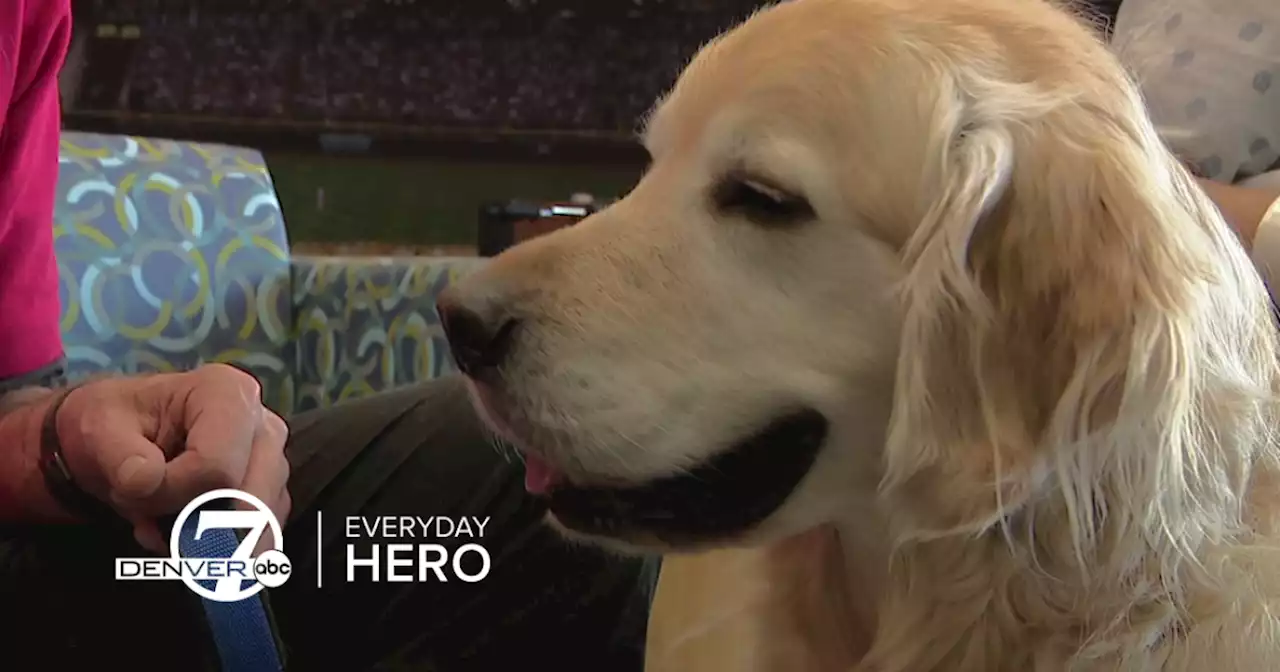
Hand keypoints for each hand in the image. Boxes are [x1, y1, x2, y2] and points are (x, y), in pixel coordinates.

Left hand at [54, 364, 290, 551]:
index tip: (136, 492)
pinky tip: (183, 530)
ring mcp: (275, 463)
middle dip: (193, 525)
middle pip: (248, 502)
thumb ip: (119, 456)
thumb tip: (146, 481)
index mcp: (229, 394)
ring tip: (162, 519)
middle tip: (148, 515)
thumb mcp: (99, 428)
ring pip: (257, 527)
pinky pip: (257, 539)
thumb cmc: (116, 424)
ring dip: (204, 540)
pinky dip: (216, 548)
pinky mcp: (273, 496)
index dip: (172, 494)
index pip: (217, 468)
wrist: (121, 436)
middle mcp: (265, 426)